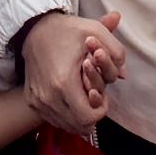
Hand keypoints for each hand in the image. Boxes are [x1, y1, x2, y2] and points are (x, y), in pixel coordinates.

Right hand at [16, 10, 124, 138]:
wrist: (33, 28)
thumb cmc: (67, 30)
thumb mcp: (96, 31)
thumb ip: (116, 53)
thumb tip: (124, 75)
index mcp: (63, 83)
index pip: (87, 118)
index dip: (100, 110)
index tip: (101, 94)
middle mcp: (47, 97)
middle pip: (77, 126)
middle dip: (91, 115)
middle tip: (94, 97)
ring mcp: (37, 101)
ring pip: (65, 126)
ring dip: (78, 117)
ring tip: (83, 98)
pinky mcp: (32, 101)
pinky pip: (52, 119)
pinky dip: (65, 115)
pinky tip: (70, 100)